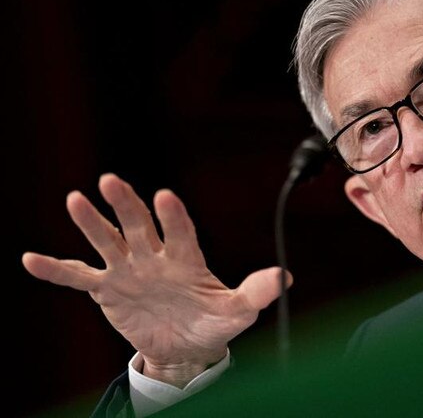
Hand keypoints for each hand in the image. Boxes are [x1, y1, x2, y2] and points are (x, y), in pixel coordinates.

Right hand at [22, 173, 291, 387]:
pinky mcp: (108, 289)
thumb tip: (285, 278)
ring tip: (75, 200)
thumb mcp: (236, 312)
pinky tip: (31, 259)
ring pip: (108, 241)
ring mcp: (129, 270)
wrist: (185, 346)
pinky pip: (79, 277)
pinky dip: (57, 270)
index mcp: (187, 257)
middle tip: (110, 181)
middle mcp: (155, 256)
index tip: (164, 197)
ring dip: (91, 224)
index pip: (180, 231)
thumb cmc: (212, 323)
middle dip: (125, 205)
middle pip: (138, 226)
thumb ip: (255, 293)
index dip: (173, 216)